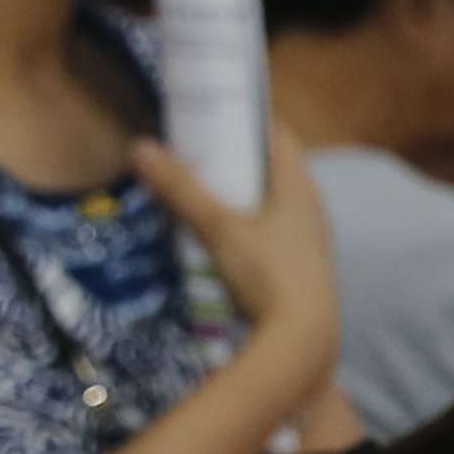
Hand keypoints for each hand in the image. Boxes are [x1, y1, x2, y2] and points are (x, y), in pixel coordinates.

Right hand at [131, 102, 341, 396]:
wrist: (303, 343)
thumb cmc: (267, 275)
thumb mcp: (220, 228)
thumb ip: (181, 190)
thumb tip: (141, 148)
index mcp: (301, 188)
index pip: (280, 137)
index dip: (249, 120)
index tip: (216, 110)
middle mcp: (313, 210)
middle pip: (274, 171)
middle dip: (238, 160)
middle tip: (199, 150)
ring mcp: (310, 243)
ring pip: (275, 205)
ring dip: (243, 196)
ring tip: (205, 191)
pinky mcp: (302, 271)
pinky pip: (274, 235)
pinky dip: (250, 227)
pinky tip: (224, 238)